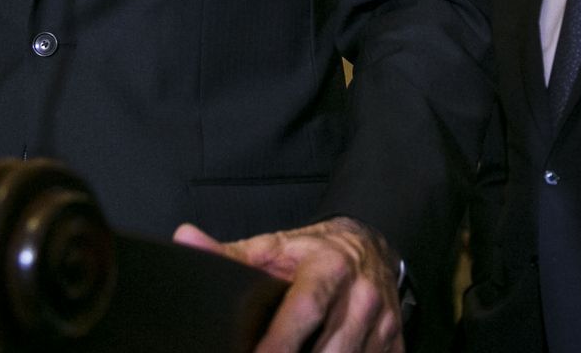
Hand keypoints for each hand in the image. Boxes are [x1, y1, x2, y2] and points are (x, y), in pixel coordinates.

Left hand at [174, 217, 402, 352]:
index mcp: (329, 269)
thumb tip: (185, 239)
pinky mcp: (394, 346)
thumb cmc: (313, 254)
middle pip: (330, 351)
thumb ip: (229, 253)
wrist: (369, 248)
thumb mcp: (274, 248)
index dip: (277, 344)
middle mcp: (362, 297)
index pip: (303, 311)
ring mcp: (383, 325)